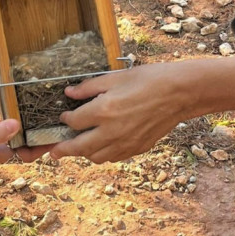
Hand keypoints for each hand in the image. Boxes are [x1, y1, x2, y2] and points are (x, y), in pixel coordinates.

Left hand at [48, 63, 185, 162]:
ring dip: (84, 154)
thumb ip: (89, 87)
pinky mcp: (137, 148)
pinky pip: (114, 158)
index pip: (74, 122)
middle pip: (79, 148)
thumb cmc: (149, 80)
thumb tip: (69, 93)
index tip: (64, 117)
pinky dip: (104, 154)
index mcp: (103, 111)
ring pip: (96, 157)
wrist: (180, 93)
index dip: (65, 120)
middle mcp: (111, 131)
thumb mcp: (115, 77)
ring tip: (80, 147)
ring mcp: (125, 143)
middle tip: (54, 152)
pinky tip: (103, 146)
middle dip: (63, 150)